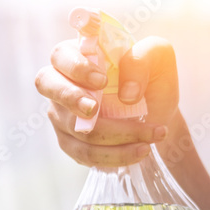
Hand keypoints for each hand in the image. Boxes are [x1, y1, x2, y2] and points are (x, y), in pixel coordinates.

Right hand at [35, 36, 180, 167]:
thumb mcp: (157, 56)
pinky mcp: (72, 141)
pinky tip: (141, 149)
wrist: (161, 110)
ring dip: (115, 136)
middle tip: (95, 109)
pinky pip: (84, 154)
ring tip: (150, 137)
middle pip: (47, 86)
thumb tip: (127, 94)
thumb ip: (140, 62)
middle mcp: (64, 82)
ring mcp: (63, 113)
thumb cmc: (153, 76)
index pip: (62, 55)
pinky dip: (115, 155)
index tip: (102, 80)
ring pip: (74, 127)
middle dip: (71, 99)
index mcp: (80, 54)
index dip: (76, 68)